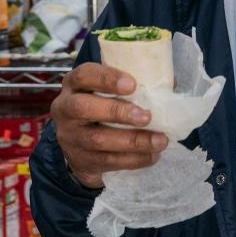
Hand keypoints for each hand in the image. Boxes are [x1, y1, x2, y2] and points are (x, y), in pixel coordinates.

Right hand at [51, 62, 168, 188]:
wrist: (81, 144)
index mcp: (75, 84)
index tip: (133, 84)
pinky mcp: (80, 160)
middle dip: (117, 111)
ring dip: (133, 141)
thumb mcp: (110, 91)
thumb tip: (170, 84)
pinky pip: (107, 161)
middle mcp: (65, 108)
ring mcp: (70, 136)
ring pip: (97, 139)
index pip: (84, 75)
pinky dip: (134, 159)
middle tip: (146, 116)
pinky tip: (152, 155)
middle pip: (83, 108)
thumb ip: (135, 84)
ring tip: (160, 140)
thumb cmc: (104, 106)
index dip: (107, 78)